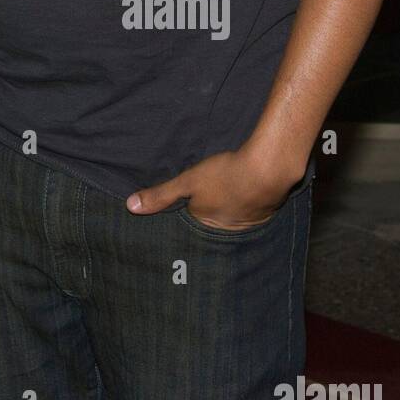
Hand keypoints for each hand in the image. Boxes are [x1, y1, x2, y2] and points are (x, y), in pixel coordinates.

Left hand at [125, 147, 302, 230]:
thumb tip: (131, 207)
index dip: (184, 214)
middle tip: (204, 202)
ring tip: (223, 197)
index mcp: (206, 225)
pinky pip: (248, 211)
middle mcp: (227, 231)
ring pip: (230, 217)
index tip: (179, 212)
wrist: (268, 169)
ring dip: (226, 208)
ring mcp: (247, 223)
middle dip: (206, 214)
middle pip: (210, 223)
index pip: (189, 225)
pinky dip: (244, 203)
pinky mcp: (263, 212)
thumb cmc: (225, 175)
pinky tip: (243, 192)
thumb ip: (161, 195)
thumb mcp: (188, 182)